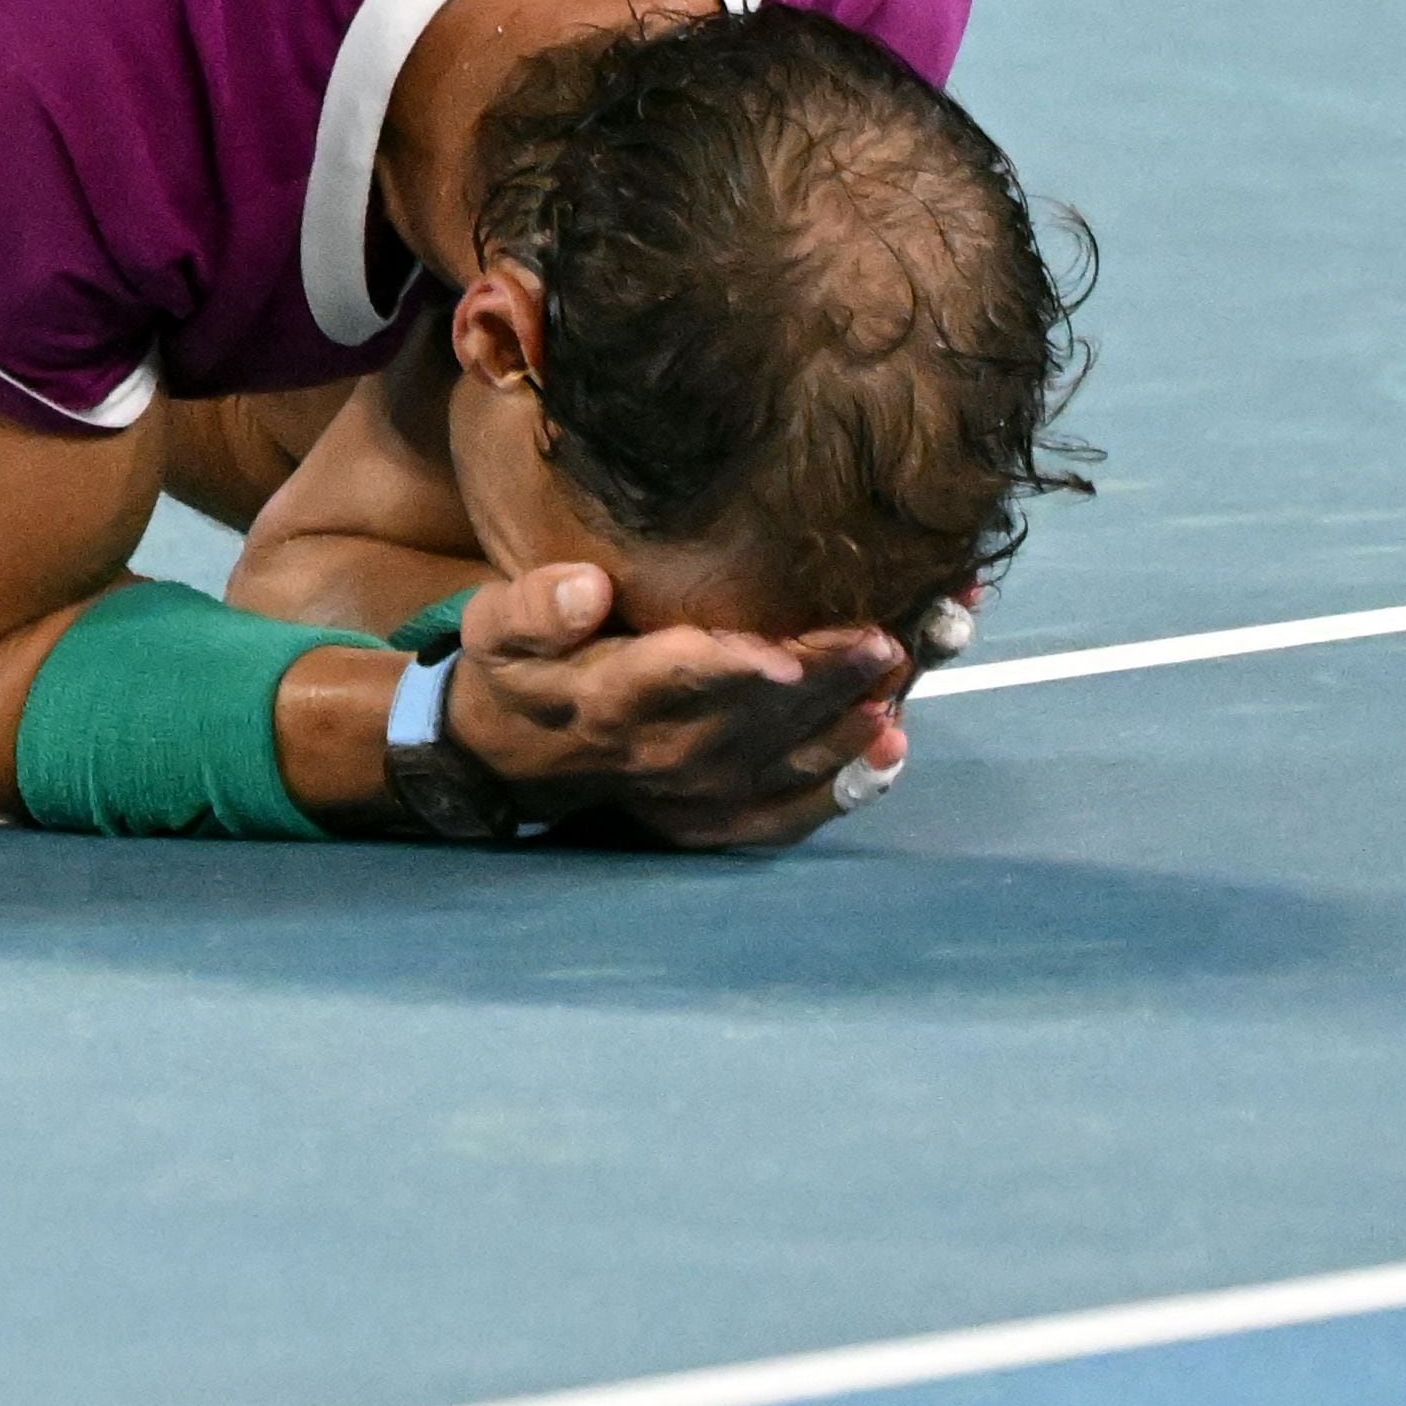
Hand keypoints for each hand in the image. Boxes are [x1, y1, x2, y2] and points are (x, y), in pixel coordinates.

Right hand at [444, 565, 911, 849]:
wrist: (507, 758)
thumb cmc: (514, 672)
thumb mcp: (494, 626)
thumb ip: (535, 605)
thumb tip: (586, 586)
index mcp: (611, 699)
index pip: (681, 679)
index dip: (736, 669)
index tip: (788, 656)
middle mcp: (666, 753)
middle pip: (763, 714)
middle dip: (835, 674)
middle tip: (896, 632)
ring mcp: (700, 793)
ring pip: (792, 757)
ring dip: (857, 717)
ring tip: (911, 667)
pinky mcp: (718, 818)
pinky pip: (792, 813)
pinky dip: (846, 787)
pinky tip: (891, 749)